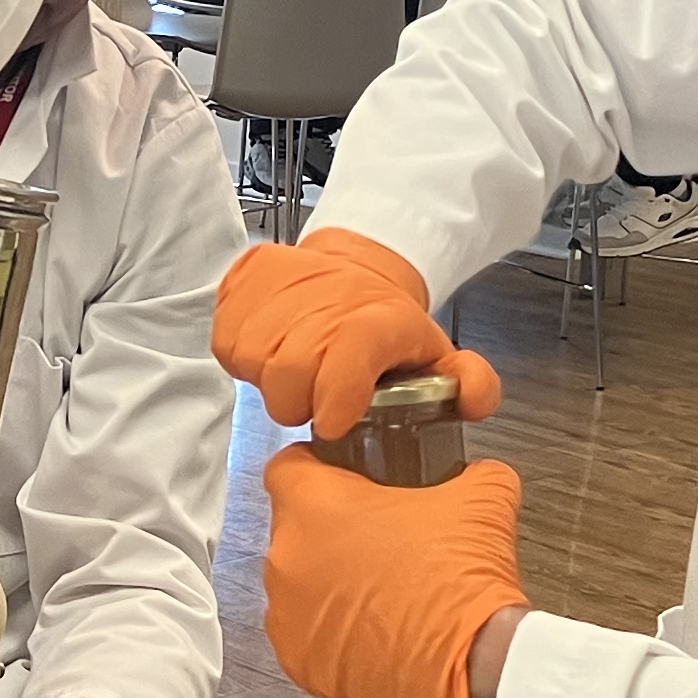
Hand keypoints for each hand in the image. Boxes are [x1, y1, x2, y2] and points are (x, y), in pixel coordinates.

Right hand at [213, 227, 501, 439]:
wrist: (354, 274)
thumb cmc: (386, 330)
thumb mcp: (441, 359)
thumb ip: (472, 388)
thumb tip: (471, 400)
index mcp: (380, 318)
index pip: (348, 351)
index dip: (336, 394)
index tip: (333, 423)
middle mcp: (329, 294)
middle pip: (289, 370)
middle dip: (296, 402)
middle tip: (313, 401)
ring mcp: (280, 283)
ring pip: (252, 359)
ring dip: (268, 379)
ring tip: (295, 374)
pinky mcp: (244, 276)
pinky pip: (225, 340)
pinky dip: (242, 357)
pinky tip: (271, 351)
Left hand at [261, 449, 527, 697]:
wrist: (472, 664)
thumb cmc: (459, 588)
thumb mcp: (480, 498)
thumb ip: (466, 471)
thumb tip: (473, 475)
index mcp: (314, 505)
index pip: (289, 465)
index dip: (320, 468)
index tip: (341, 479)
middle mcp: (288, 559)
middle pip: (297, 528)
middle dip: (335, 531)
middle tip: (381, 541)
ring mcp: (287, 614)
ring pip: (299, 583)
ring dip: (331, 582)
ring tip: (383, 589)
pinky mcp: (301, 662)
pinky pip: (307, 634)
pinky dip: (334, 630)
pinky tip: (376, 627)